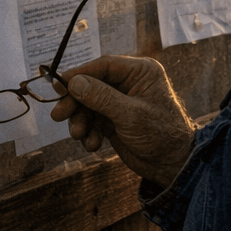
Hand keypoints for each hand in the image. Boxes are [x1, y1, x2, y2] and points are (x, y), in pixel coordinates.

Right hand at [50, 55, 195, 187]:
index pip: (103, 65)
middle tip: (59, 115)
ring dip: (80, 120)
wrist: (171, 165)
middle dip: (75, 102)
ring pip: (87, 104)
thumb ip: (101, 98)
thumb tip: (74, 82)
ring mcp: (119, 101)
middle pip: (91, 84)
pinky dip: (87, 132)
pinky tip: (93, 144)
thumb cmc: (161, 134)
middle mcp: (129, 83)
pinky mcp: (113, 119)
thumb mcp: (131, 115)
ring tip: (80, 136)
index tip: (58, 85)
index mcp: (140, 72)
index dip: (79, 74)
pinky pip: (91, 120)